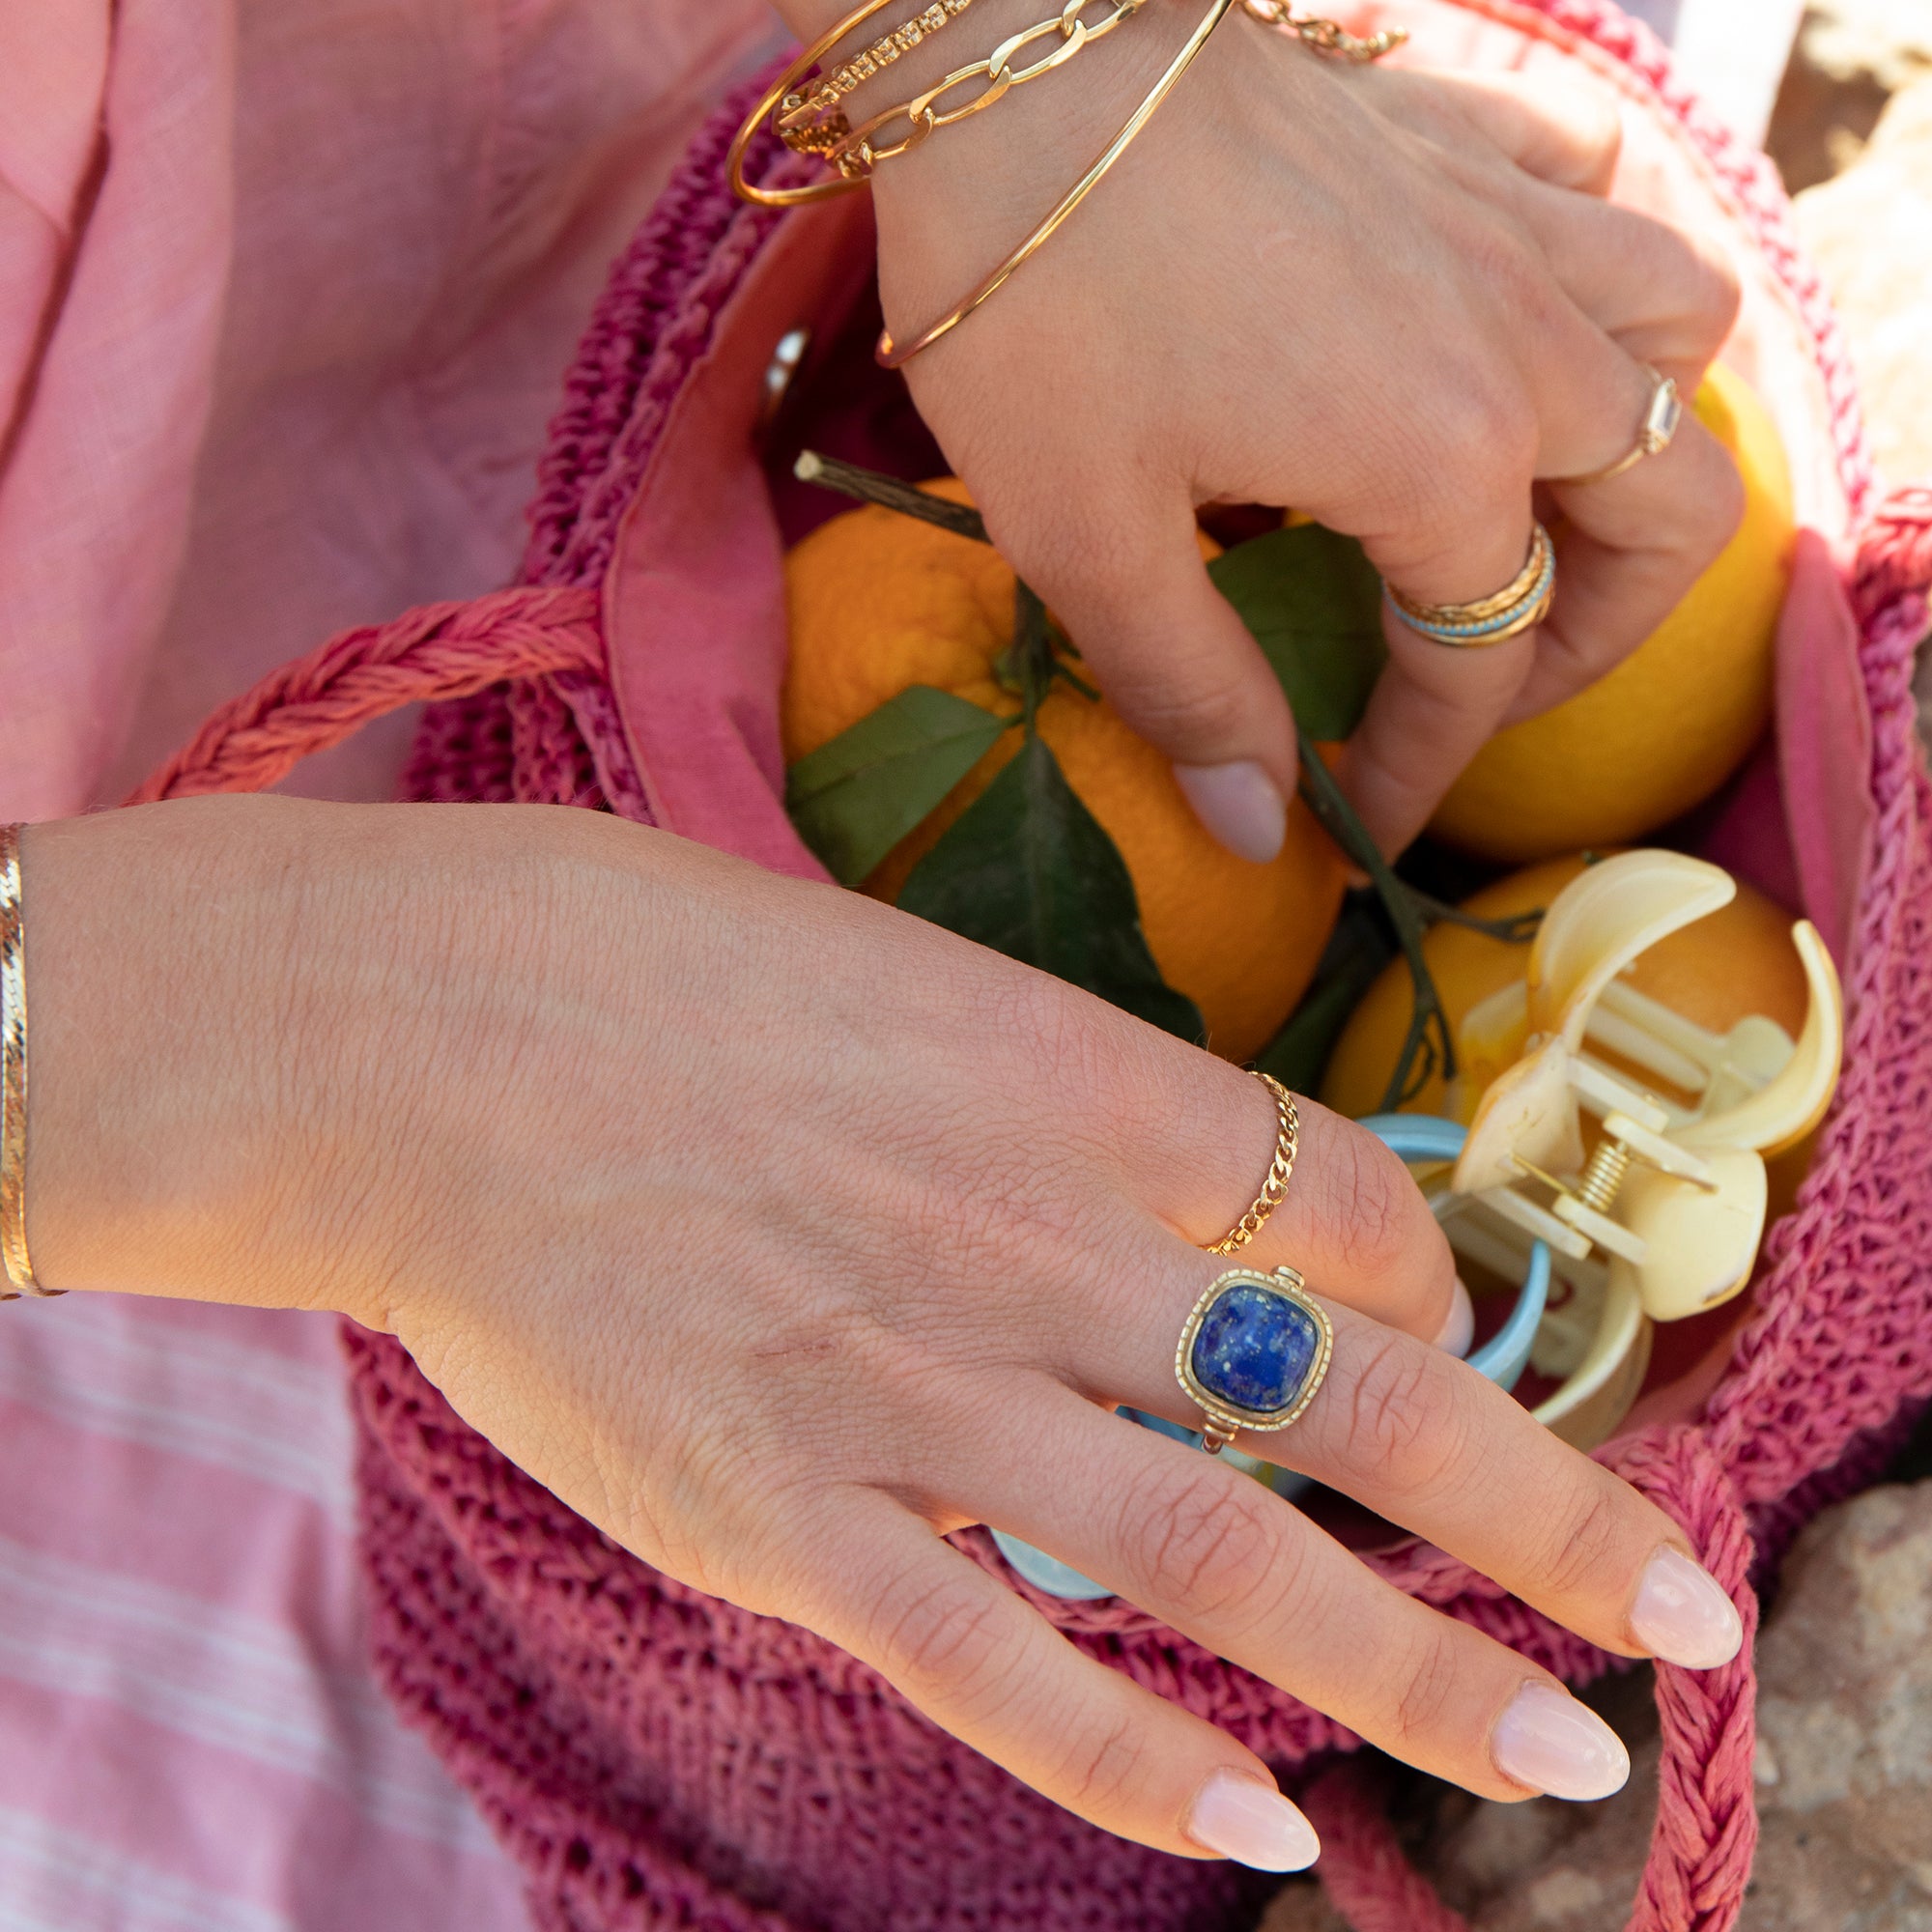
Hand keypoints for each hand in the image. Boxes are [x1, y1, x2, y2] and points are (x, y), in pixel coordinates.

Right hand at [26, 800, 1743, 1865]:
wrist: (429, 1031)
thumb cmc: (664, 970)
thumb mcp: (914, 979)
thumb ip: (1065, 1097)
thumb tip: (1189, 1192)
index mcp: (1076, 1083)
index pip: (1345, 1210)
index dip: (1434, 1292)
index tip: (1445, 1346)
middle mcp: (1036, 1243)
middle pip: (1352, 1399)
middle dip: (1544, 1512)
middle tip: (1685, 1609)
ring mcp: (913, 1391)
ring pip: (1217, 1560)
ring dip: (1407, 1670)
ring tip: (1552, 1758)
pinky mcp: (780, 1514)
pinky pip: (996, 1666)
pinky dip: (1134, 1766)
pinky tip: (1250, 1835)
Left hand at [859, 6, 1742, 854]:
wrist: (1008, 50)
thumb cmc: (1036, 296)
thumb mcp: (1085, 537)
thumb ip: (1193, 692)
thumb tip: (1261, 832)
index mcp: (1440, 459)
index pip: (1480, 658)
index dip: (1433, 761)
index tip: (1370, 815)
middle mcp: (1518, 340)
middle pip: (1668, 510)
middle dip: (1601, 631)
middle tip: (1494, 680)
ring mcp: (1505, 220)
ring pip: (1680, 337)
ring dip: (1641, 443)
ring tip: (1544, 509)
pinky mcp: (1461, 129)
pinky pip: (1604, 193)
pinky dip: (1600, 264)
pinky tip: (1519, 308)